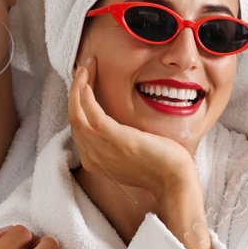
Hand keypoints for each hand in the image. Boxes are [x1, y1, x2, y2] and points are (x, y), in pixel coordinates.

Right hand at [69, 59, 213, 248]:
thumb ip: (117, 145)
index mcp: (95, 161)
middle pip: (73, 119)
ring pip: (76, 114)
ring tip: (86, 67)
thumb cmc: (159, 167)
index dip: (77, 104)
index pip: (78, 128)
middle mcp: (93, 156)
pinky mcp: (115, 138)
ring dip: (78, 87)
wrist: (174, 180)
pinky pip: (90, 114)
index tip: (84, 84)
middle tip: (83, 69)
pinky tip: (87, 81)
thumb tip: (117, 129)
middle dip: (74, 91)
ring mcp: (102, 148)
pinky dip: (84, 96)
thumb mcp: (131, 157)